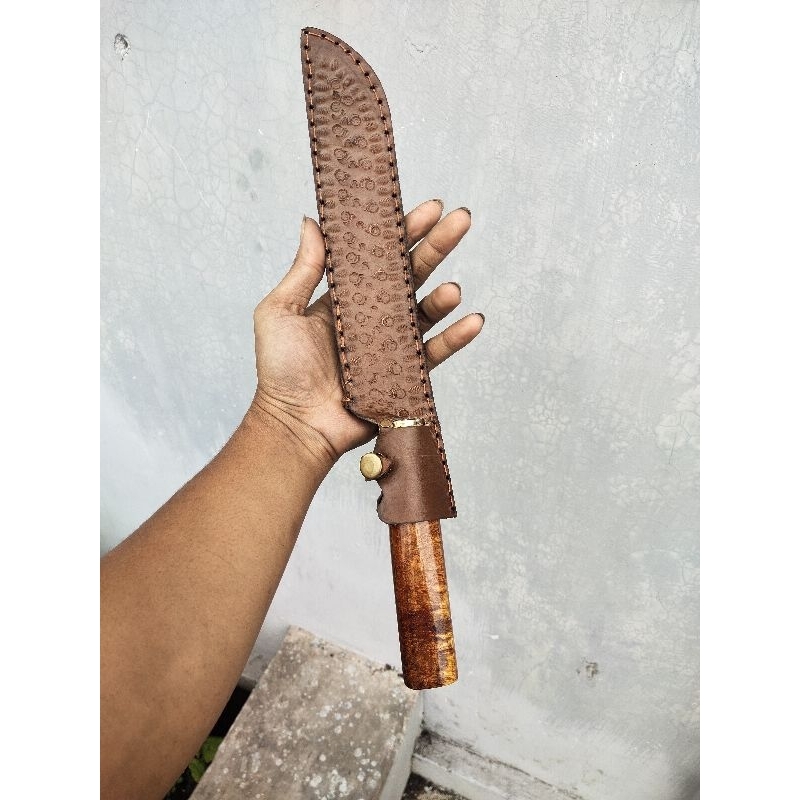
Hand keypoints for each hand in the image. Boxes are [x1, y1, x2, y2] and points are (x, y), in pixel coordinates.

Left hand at [250, 200, 482, 465]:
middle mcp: (371, 317)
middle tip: (460, 220)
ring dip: (442, 296)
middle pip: (410, 274)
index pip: (378, 256)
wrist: (295, 425)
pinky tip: (472, 321)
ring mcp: (389, 345)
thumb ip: (303, 270)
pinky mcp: (402, 374)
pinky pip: (434, 353)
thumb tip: (312, 221)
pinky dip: (454, 338)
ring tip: (452, 288)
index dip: (402, 230)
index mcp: (344, 297)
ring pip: (425, 311)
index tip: (426, 207)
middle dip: (436, 246)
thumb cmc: (280, 371)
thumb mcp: (280, 311)